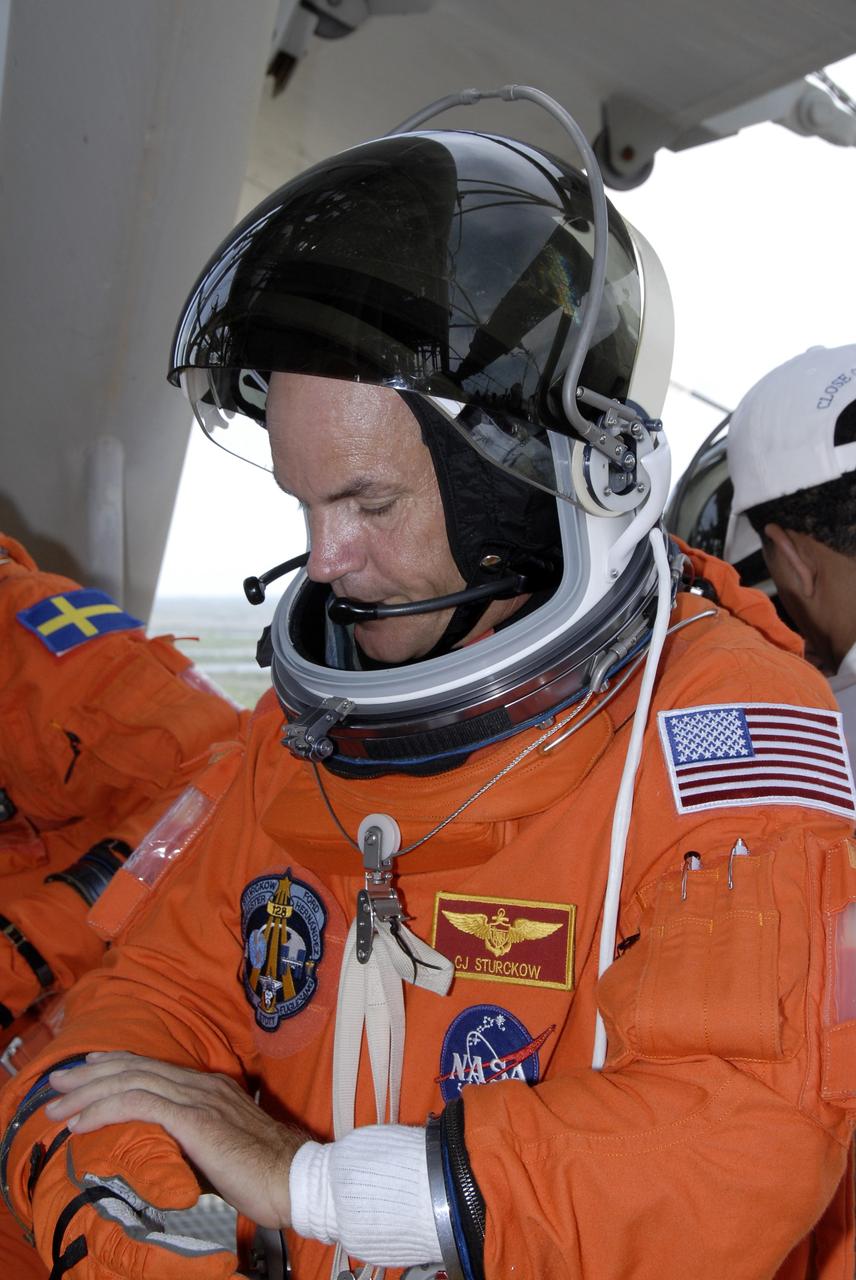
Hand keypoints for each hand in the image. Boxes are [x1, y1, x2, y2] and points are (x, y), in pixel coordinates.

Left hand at [46, 1052, 306, 1227]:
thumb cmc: (267, 1174)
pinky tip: (82, 1121)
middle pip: (137, 1067)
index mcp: (211, 1089)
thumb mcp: (226, 1148)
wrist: (298, 1177)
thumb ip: (198, 1141)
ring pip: (131, 1080)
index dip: (118, 1063)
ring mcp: (198, 1098)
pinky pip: (138, 1103)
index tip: (90, 1066)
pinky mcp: (193, 1119)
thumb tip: (172, 1152)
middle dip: (91, 1073)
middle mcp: (202, 1085)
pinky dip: (104, 1108)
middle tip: (57, 1080)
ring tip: (57, 1104)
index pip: (155, 1067)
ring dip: (88, 1091)